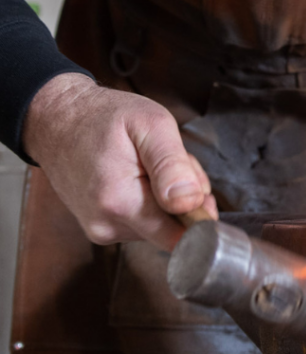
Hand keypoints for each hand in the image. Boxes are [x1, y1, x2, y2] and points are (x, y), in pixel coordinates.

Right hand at [23, 74, 216, 250]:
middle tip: (171, 164)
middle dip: (185, 200)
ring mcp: (102, 230)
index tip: (195, 184)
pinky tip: (139, 177)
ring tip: (149, 166)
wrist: (56, 121)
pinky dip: (152, 202)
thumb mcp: (150, 125)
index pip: (180, 237)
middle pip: (174, 229)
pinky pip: (144, 223)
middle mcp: (107, 225)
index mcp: (120, 202)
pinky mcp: (102, 228)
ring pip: (162, 225)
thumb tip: (189, 203)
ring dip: (169, 199)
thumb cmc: (102, 117)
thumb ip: (173, 165)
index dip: (200, 213)